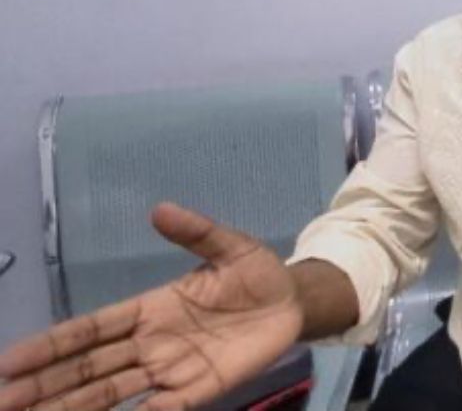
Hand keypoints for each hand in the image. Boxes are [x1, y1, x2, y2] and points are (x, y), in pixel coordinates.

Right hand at [0, 203, 302, 410]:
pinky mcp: (200, 389)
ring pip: (111, 394)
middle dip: (46, 387)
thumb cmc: (255, 272)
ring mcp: (172, 369)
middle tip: (3, 403)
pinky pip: (163, 409)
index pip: (90, 330)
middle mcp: (150, 343)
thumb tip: (160, 210)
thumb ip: (196, 232)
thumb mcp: (230, 246)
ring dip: (73, 408)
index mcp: (149, 309)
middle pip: (88, 369)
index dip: (51, 346)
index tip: (9, 363)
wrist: (293, 301)